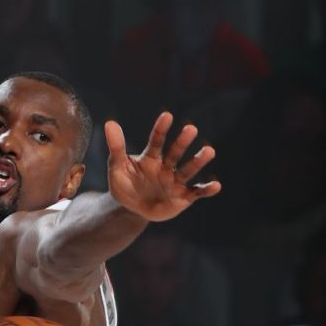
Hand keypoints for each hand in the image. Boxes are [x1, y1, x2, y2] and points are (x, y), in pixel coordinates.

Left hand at [105, 112, 221, 221]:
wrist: (131, 209)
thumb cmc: (124, 184)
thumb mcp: (116, 167)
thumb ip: (116, 147)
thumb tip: (109, 123)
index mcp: (150, 158)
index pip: (156, 141)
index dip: (160, 129)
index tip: (167, 116)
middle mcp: (166, 166)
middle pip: (174, 152)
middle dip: (182, 142)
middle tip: (190, 128)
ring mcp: (175, 181)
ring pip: (188, 170)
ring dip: (198, 161)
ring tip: (209, 150)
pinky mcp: (183, 197)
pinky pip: (196, 192)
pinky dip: (206, 189)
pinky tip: (216, 185)